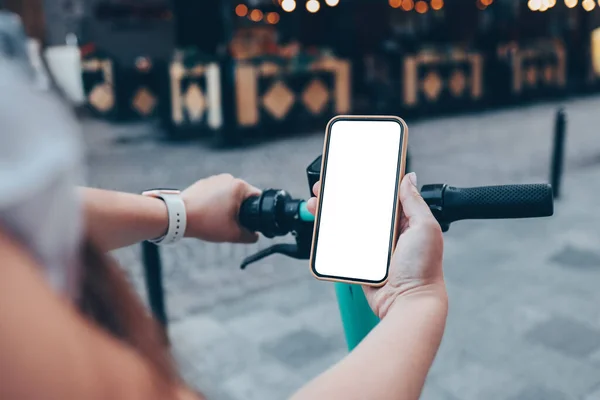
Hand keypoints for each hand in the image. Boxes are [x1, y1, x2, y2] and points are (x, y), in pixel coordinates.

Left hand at [182, 174, 260, 242]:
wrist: (178, 216)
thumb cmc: (205, 222)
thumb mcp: (233, 234)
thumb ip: (250, 236)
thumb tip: (255, 235)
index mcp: (239, 186)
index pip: (257, 198)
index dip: (256, 212)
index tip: (248, 222)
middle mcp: (228, 178)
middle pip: (243, 197)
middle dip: (239, 211)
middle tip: (230, 224)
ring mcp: (215, 179)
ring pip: (229, 196)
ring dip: (227, 207)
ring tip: (216, 219)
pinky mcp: (204, 183)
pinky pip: (216, 194)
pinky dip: (215, 204)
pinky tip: (207, 215)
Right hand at [306, 172, 445, 318]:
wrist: (407, 302)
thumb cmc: (423, 268)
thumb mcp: (425, 228)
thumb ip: (414, 202)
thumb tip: (409, 177)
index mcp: (403, 221)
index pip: (381, 196)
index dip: (365, 183)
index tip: (350, 171)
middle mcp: (386, 233)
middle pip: (358, 208)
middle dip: (340, 195)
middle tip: (325, 185)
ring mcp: (371, 248)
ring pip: (345, 224)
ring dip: (328, 212)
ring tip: (315, 203)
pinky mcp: (358, 261)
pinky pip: (340, 245)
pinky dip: (328, 235)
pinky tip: (319, 224)